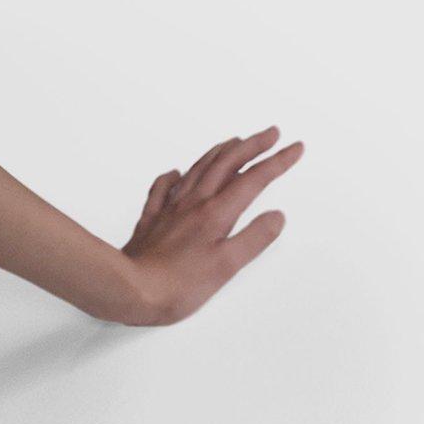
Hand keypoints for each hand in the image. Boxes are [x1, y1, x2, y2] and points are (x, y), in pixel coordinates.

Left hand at [121, 126, 302, 324]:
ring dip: (220, 152)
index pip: (253, 180)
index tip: (295, 148)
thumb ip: (254, 239)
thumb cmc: (176, 285)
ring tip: (234, 141)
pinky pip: (162, 189)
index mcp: (216, 213)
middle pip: (227, 164)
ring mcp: (170, 210)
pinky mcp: (151, 221)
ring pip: (198, 169)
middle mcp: (193, 204)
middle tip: (270, 133)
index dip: (277, 162)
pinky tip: (176, 173)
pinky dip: (174, 176)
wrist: (128, 289)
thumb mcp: (226, 267)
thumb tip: (276, 217)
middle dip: (252, 145)